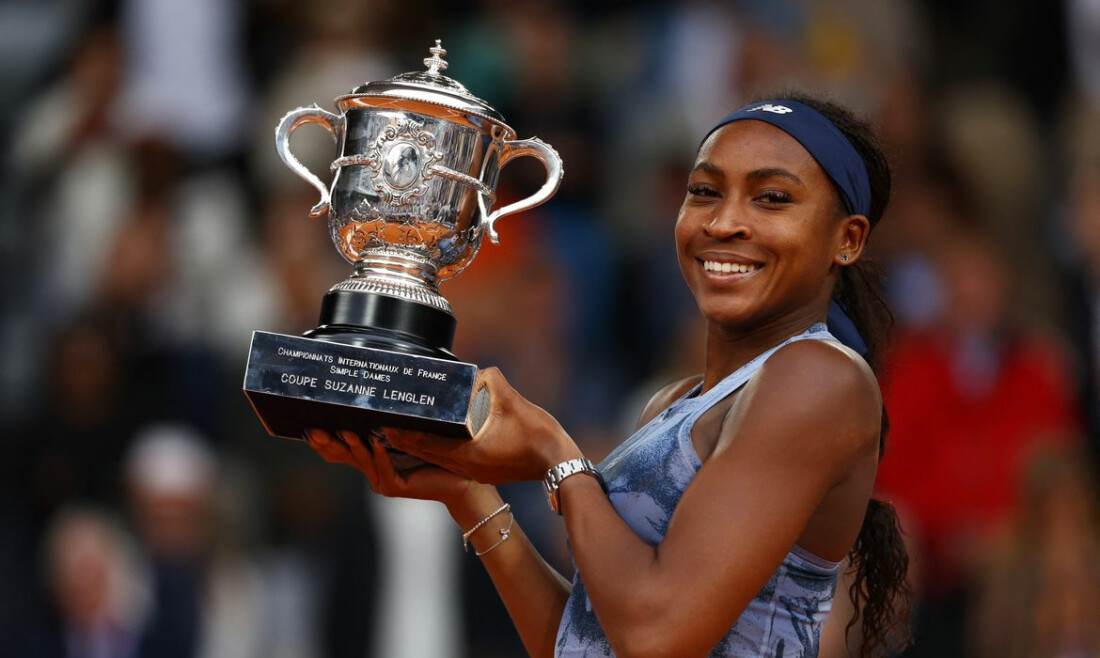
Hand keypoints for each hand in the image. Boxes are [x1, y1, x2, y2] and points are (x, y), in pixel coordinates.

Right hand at [304, 428, 476, 507]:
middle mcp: (372, 470)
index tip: (305, 428)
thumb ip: (390, 421)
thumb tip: (375, 394)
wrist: (459, 478)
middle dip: (327, 442)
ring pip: (362, 461)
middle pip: (343, 456)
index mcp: (370, 458)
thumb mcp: (406, 433)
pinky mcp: (395, 486)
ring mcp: (382, 480)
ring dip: (353, 445)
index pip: (339, 450)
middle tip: (312, 430)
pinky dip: (380, 454)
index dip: (322, 441)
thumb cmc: (435, 451)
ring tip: (344, 431)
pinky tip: (376, 442)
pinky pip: (384, 468)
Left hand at [380, 367, 582, 484]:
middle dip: (408, 439)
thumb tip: (479, 371)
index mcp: (468, 455)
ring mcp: (478, 471)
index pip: (427, 444)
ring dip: (424, 445)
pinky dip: (442, 448)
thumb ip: (492, 381)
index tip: (386, 424)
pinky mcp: (487, 471)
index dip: (405, 434)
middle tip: (387, 424)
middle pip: (428, 453)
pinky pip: (455, 460)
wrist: (561, 465)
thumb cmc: (539, 437)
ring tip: (407, 430)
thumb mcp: (513, 401)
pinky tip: (441, 437)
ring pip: (441, 458)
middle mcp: (468, 467)